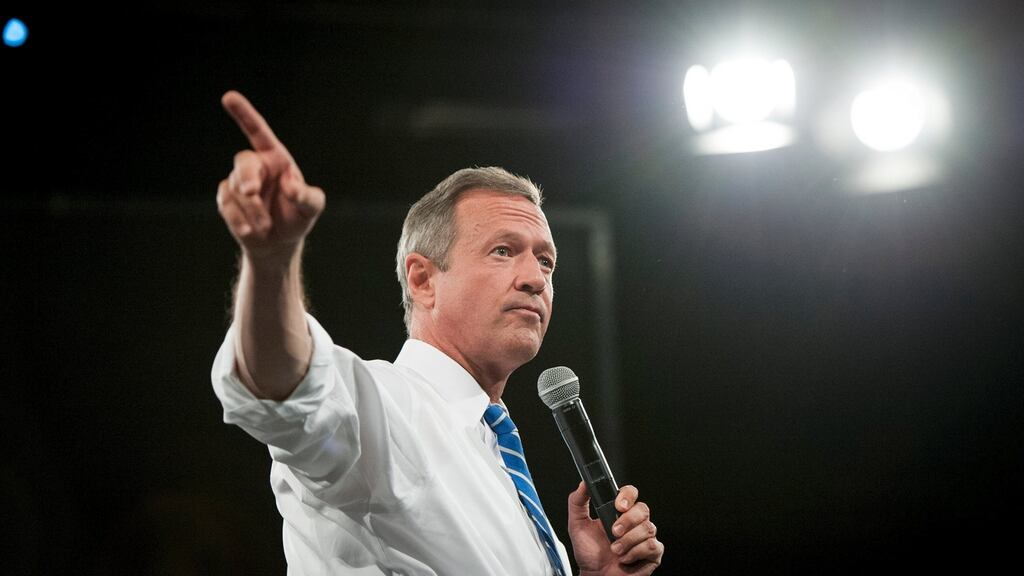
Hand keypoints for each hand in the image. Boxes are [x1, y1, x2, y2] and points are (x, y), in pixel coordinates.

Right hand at [216, 90, 324, 260]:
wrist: (278, 242)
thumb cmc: (297, 217)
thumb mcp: (311, 208)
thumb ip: (308, 196)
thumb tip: (291, 186)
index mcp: (275, 159)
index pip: (258, 132)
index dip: (244, 114)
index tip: (229, 97)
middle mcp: (255, 166)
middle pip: (243, 161)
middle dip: (247, 177)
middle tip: (252, 192)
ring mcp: (238, 182)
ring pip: (237, 189)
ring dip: (252, 210)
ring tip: (266, 226)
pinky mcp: (226, 200)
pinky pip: (226, 205)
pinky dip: (239, 220)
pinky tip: (250, 231)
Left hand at [568, 482, 663, 575]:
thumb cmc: (589, 553)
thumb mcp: (577, 525)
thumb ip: (577, 502)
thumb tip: (583, 484)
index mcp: (619, 512)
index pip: (631, 493)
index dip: (628, 496)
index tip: (618, 505)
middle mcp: (634, 522)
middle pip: (643, 509)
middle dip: (627, 521)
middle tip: (614, 532)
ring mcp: (645, 537)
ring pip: (647, 528)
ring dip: (628, 541)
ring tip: (615, 550)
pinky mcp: (653, 553)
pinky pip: (653, 546)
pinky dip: (636, 553)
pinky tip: (626, 558)